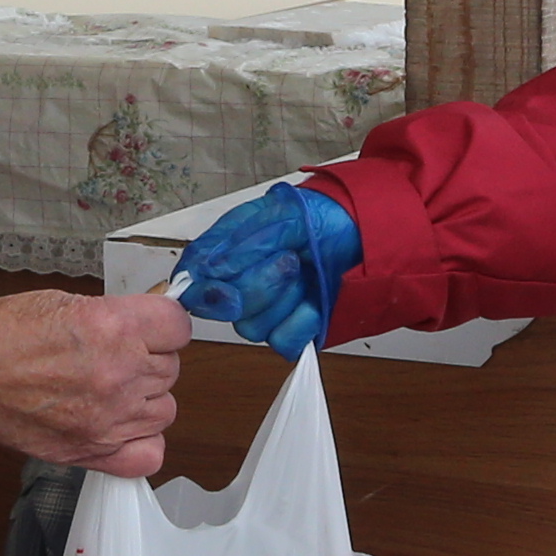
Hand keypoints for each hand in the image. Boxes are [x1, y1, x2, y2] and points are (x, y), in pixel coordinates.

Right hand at [0, 289, 191, 477]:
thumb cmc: (1, 334)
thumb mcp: (66, 302)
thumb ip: (116, 316)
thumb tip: (146, 328)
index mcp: (114, 328)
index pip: (178, 326)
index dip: (163, 326)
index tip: (152, 329)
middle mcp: (119, 374)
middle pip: (170, 368)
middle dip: (146, 360)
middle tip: (111, 357)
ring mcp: (109, 418)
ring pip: (164, 410)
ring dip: (143, 399)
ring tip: (107, 390)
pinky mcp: (92, 451)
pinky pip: (150, 454)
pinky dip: (141, 443)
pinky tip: (118, 427)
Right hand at [172, 181, 361, 358]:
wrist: (362, 231)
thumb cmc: (321, 216)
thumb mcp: (283, 214)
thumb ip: (246, 242)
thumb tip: (213, 269)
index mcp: (226, 250)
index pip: (193, 281)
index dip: (205, 293)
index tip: (228, 291)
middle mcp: (239, 282)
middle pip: (225, 309)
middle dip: (260, 286)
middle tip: (289, 259)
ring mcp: (265, 309)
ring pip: (251, 327)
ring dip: (283, 300)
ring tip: (304, 273)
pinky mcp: (290, 329)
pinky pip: (283, 341)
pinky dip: (302, 321)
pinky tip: (314, 300)